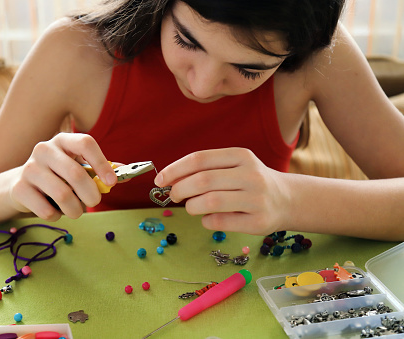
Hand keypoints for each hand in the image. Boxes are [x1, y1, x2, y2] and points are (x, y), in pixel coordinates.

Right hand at [9, 133, 116, 220]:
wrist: (20, 186)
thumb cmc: (57, 176)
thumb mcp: (78, 168)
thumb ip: (101, 171)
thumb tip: (128, 175)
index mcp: (63, 140)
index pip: (86, 143)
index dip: (102, 163)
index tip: (112, 182)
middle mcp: (44, 149)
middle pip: (76, 174)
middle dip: (91, 195)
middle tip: (94, 202)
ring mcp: (29, 168)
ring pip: (63, 195)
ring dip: (76, 210)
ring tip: (76, 210)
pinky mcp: (19, 189)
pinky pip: (47, 210)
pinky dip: (57, 216)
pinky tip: (54, 210)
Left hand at [154, 148, 289, 234]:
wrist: (288, 200)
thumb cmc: (250, 181)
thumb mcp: (234, 165)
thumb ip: (206, 168)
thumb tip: (169, 179)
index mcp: (241, 156)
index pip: (199, 159)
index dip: (175, 170)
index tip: (160, 180)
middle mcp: (251, 175)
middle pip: (203, 181)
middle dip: (180, 189)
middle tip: (174, 196)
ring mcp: (257, 199)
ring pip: (210, 202)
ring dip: (192, 206)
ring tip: (191, 207)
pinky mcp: (258, 222)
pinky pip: (220, 222)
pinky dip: (206, 221)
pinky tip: (208, 218)